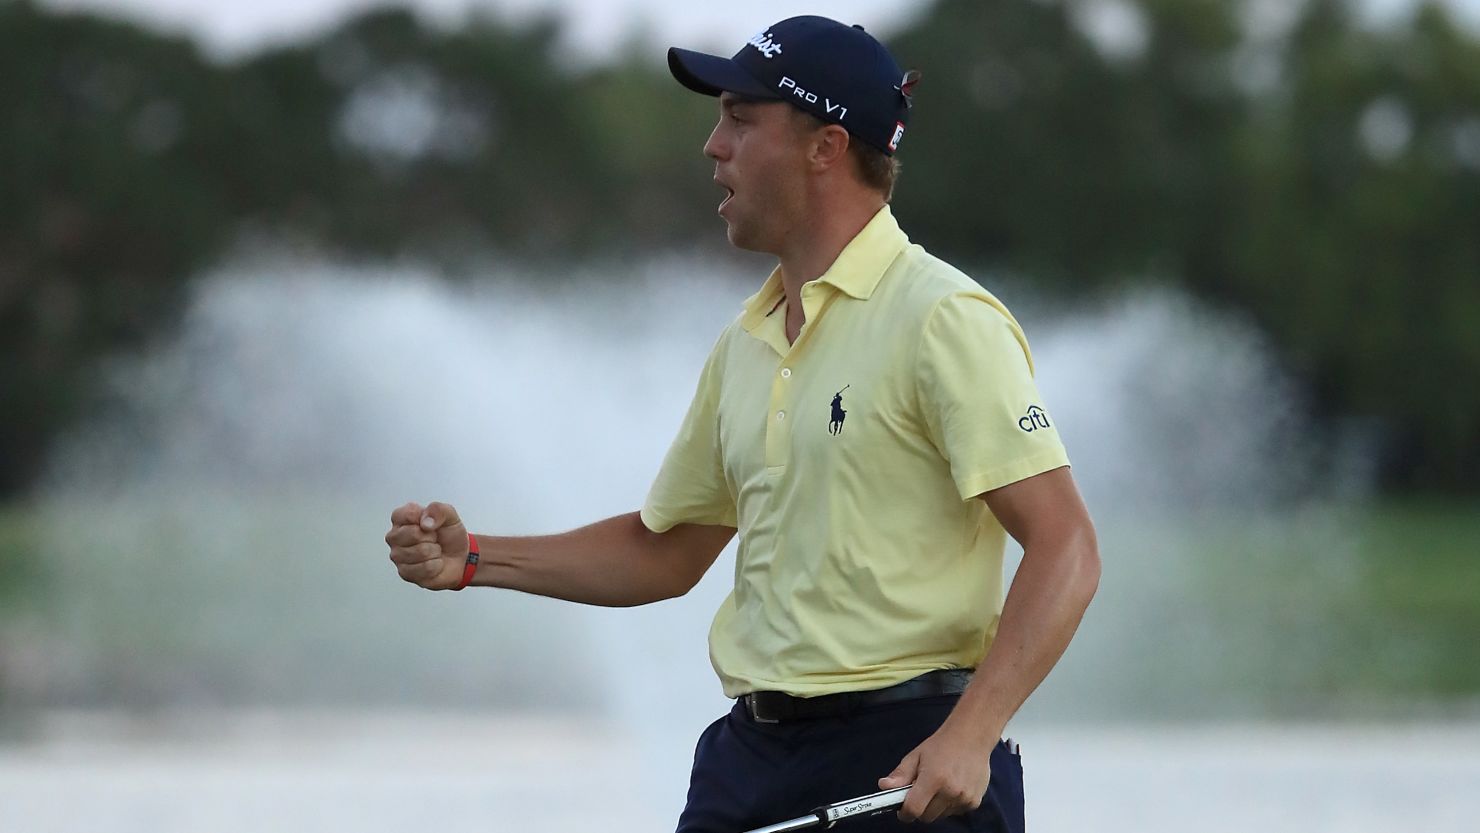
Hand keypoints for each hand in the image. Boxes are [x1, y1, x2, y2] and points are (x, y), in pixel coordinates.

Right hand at [385, 501, 470, 589]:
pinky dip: (436, 565)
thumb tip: (425, 522)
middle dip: (431, 537)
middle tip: (434, 539)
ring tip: (434, 551)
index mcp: (401, 519)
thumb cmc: (449, 536)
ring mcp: (397, 556)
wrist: (459, 558)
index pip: (406, 514)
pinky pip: (425, 568)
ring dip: (435, 552)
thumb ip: (438, 510)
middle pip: (413, 533)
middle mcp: (395, 537)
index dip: (425, 518)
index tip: (431, 524)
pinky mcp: (405, 573)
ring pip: (421, 552)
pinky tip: (434, 562)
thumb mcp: (450, 515)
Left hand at [878, 724, 992, 823]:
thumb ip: (900, 774)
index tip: (902, 809)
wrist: (971, 737)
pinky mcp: (975, 802)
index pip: (914, 809)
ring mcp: (965, 798)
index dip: (904, 812)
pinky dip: (949, 805)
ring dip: (935, 807)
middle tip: (921, 792)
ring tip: (939, 786)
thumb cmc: (942, 745)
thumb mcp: (916, 756)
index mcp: (934, 779)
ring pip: (941, 816)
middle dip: (920, 809)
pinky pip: (954, 812)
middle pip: (927, 817)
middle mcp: (951, 791)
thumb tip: (884, 786)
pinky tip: (952, 787)